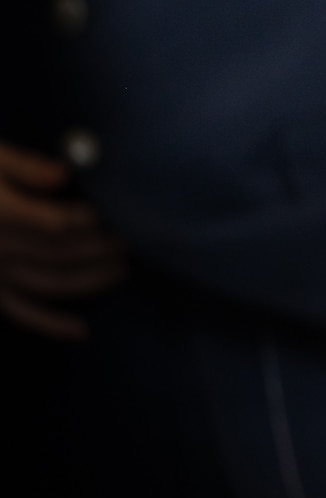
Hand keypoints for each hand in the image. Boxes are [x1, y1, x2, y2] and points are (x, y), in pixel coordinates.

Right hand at [0, 142, 125, 339]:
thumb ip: (25, 166)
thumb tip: (63, 175)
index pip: (54, 224)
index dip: (90, 222)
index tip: (113, 214)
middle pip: (59, 254)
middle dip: (101, 250)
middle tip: (132, 242)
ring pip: (48, 283)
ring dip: (90, 281)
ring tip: (122, 270)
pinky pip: (21, 312)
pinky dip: (51, 324)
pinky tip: (82, 331)